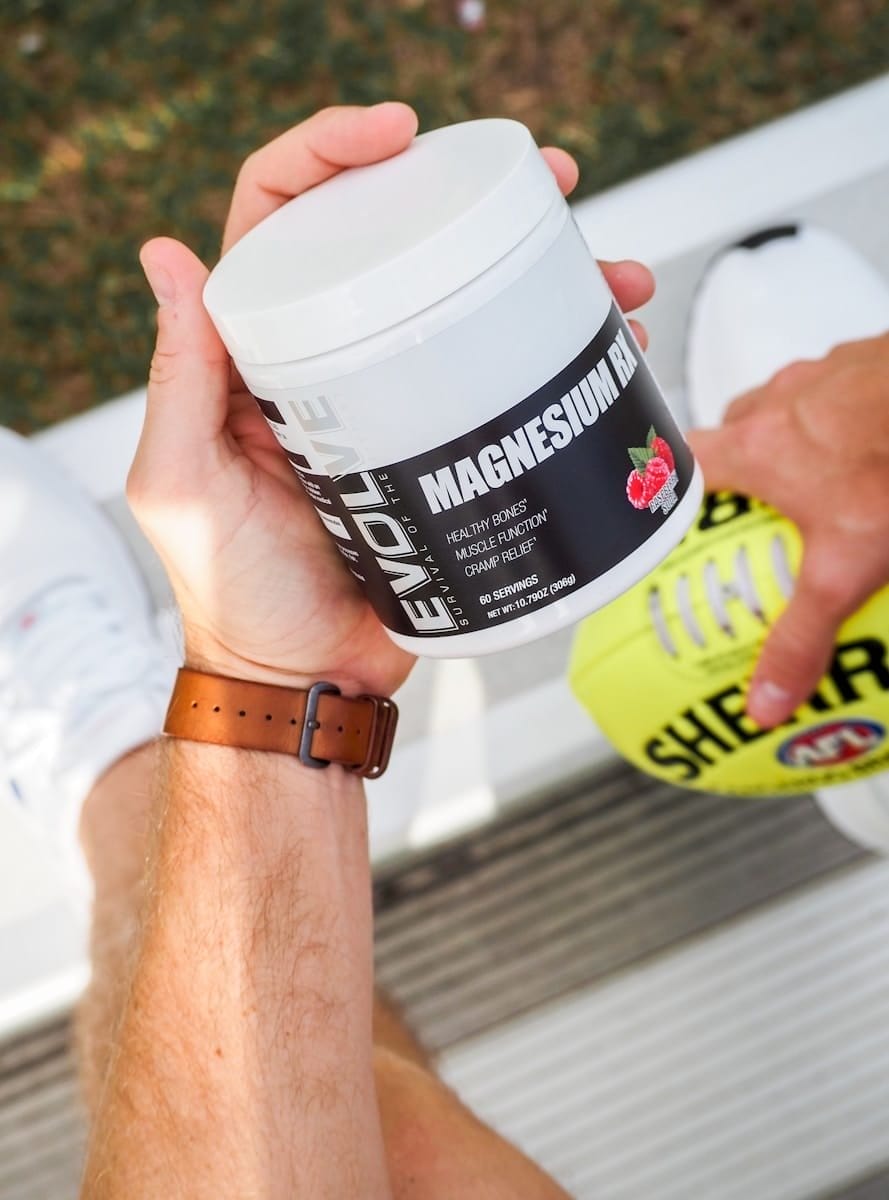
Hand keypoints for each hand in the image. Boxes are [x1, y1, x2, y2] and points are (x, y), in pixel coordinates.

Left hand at [128, 103, 655, 696]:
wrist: (305, 678)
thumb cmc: (234, 594)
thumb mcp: (183, 487)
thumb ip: (178, 382)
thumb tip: (168, 255)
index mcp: (258, 350)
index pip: (285, 215)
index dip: (335, 153)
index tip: (403, 136)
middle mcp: (329, 358)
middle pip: (400, 245)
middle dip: (476, 201)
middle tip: (552, 188)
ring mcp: (394, 402)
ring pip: (470, 309)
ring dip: (547, 280)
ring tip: (616, 281)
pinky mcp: (446, 450)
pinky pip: (503, 385)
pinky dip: (558, 362)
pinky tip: (608, 353)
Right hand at [688, 332, 888, 726]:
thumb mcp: (845, 570)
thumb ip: (800, 637)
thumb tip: (766, 695)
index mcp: (755, 446)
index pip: (681, 462)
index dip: (671, 489)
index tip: (674, 521)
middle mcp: (780, 402)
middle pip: (733, 436)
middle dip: (737, 474)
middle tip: (753, 516)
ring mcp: (823, 376)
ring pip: (785, 411)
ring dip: (791, 445)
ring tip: (817, 489)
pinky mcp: (865, 364)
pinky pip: (836, 395)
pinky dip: (841, 424)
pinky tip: (868, 457)